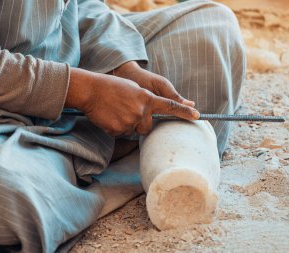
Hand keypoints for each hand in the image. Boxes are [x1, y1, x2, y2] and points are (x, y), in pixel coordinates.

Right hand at [65, 68, 199, 135]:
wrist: (91, 90)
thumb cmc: (112, 86)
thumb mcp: (133, 88)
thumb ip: (145, 99)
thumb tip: (151, 111)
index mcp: (147, 98)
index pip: (170, 106)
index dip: (184, 112)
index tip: (197, 116)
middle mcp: (141, 111)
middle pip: (148, 127)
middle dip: (140, 123)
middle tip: (126, 111)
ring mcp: (130, 121)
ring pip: (134, 131)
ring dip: (127, 125)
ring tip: (116, 112)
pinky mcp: (119, 130)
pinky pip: (122, 133)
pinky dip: (116, 128)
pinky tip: (109, 117)